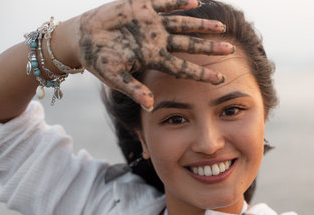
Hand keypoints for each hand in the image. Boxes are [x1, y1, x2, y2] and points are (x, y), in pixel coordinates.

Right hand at [78, 0, 233, 109]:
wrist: (83, 37)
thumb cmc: (99, 60)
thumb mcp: (115, 77)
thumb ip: (133, 89)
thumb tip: (150, 106)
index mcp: (154, 58)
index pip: (183, 68)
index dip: (202, 74)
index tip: (221, 79)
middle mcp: (158, 41)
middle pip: (190, 45)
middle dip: (209, 48)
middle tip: (231, 50)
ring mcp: (152, 24)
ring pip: (182, 23)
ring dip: (201, 24)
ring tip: (221, 26)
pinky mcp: (141, 6)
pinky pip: (164, 3)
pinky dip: (178, 2)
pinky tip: (195, 2)